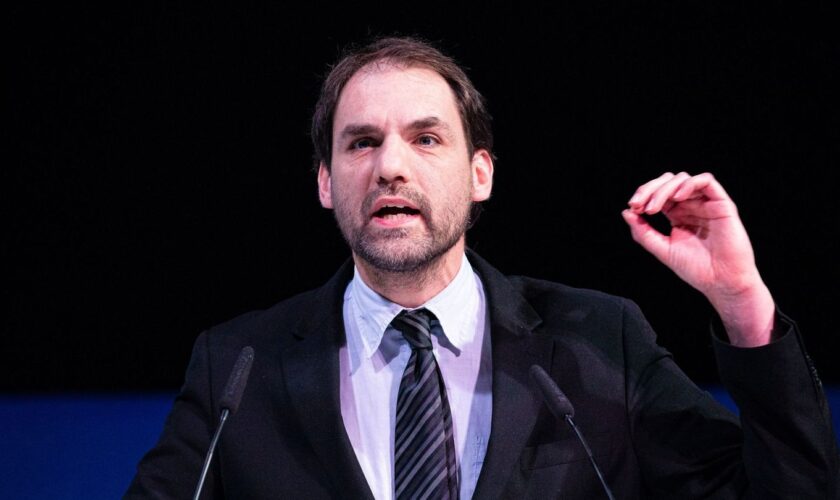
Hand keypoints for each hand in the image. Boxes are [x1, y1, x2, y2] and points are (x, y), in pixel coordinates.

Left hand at [621, 172, 774, 345]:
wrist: (721, 282)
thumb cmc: (696, 269)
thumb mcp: (662, 249)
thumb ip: (643, 232)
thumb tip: (626, 212)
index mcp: (677, 214)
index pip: (658, 194)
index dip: (644, 196)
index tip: (633, 208)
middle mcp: (691, 206)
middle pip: (668, 182)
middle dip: (649, 189)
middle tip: (638, 204)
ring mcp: (706, 203)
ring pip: (683, 179)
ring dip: (664, 189)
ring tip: (654, 208)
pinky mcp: (722, 204)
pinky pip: (706, 181)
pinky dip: (688, 184)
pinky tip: (676, 198)